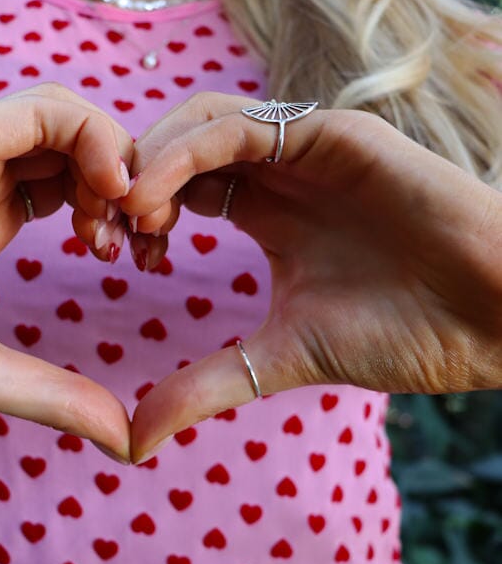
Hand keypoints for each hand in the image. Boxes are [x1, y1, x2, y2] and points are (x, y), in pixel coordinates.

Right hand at [0, 85, 132, 460]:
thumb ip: (53, 393)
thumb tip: (124, 437)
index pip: (77, 186)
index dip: (124, 214)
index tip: (142, 262)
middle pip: (82, 148)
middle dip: (134, 186)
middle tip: (148, 241)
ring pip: (70, 118)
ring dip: (119, 159)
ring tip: (130, 219)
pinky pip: (42, 109)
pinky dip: (92, 136)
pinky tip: (111, 189)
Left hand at [122, 93, 501, 461]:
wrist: (493, 319)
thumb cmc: (405, 335)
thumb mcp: (279, 359)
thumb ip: (205, 385)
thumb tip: (132, 441)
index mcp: (265, 211)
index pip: (174, 188)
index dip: (132, 214)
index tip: (109, 259)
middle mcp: (280, 171)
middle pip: (176, 147)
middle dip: (128, 183)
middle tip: (101, 235)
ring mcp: (306, 148)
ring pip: (198, 122)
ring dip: (149, 161)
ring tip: (124, 216)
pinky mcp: (333, 134)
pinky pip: (241, 125)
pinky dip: (185, 151)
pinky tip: (153, 198)